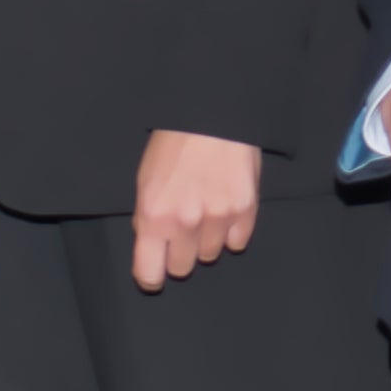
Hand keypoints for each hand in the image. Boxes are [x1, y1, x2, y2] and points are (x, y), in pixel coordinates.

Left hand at [131, 129, 261, 291]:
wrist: (212, 114)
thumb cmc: (174, 144)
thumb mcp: (145, 180)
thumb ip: (147, 218)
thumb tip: (152, 244)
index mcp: (153, 216)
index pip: (149, 274)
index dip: (151, 275)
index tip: (155, 270)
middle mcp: (185, 223)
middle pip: (182, 269)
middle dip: (180, 253)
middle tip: (182, 228)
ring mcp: (217, 218)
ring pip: (211, 255)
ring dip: (206, 239)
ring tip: (204, 209)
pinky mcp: (245, 210)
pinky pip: (237, 242)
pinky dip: (231, 230)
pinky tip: (224, 206)